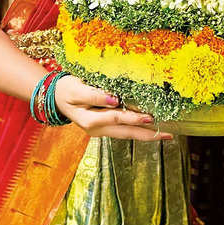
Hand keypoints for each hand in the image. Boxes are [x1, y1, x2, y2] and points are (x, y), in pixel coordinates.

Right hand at [54, 75, 172, 141]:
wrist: (55, 97)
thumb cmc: (66, 90)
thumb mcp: (76, 89)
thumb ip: (94, 95)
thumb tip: (114, 99)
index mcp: (90, 121)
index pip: (116, 118)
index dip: (134, 117)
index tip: (150, 117)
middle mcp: (97, 129)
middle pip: (126, 133)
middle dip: (148, 135)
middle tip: (168, 135)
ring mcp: (100, 130)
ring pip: (126, 134)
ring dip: (145, 134)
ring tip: (164, 133)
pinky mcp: (103, 126)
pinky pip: (123, 130)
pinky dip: (136, 129)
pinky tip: (148, 127)